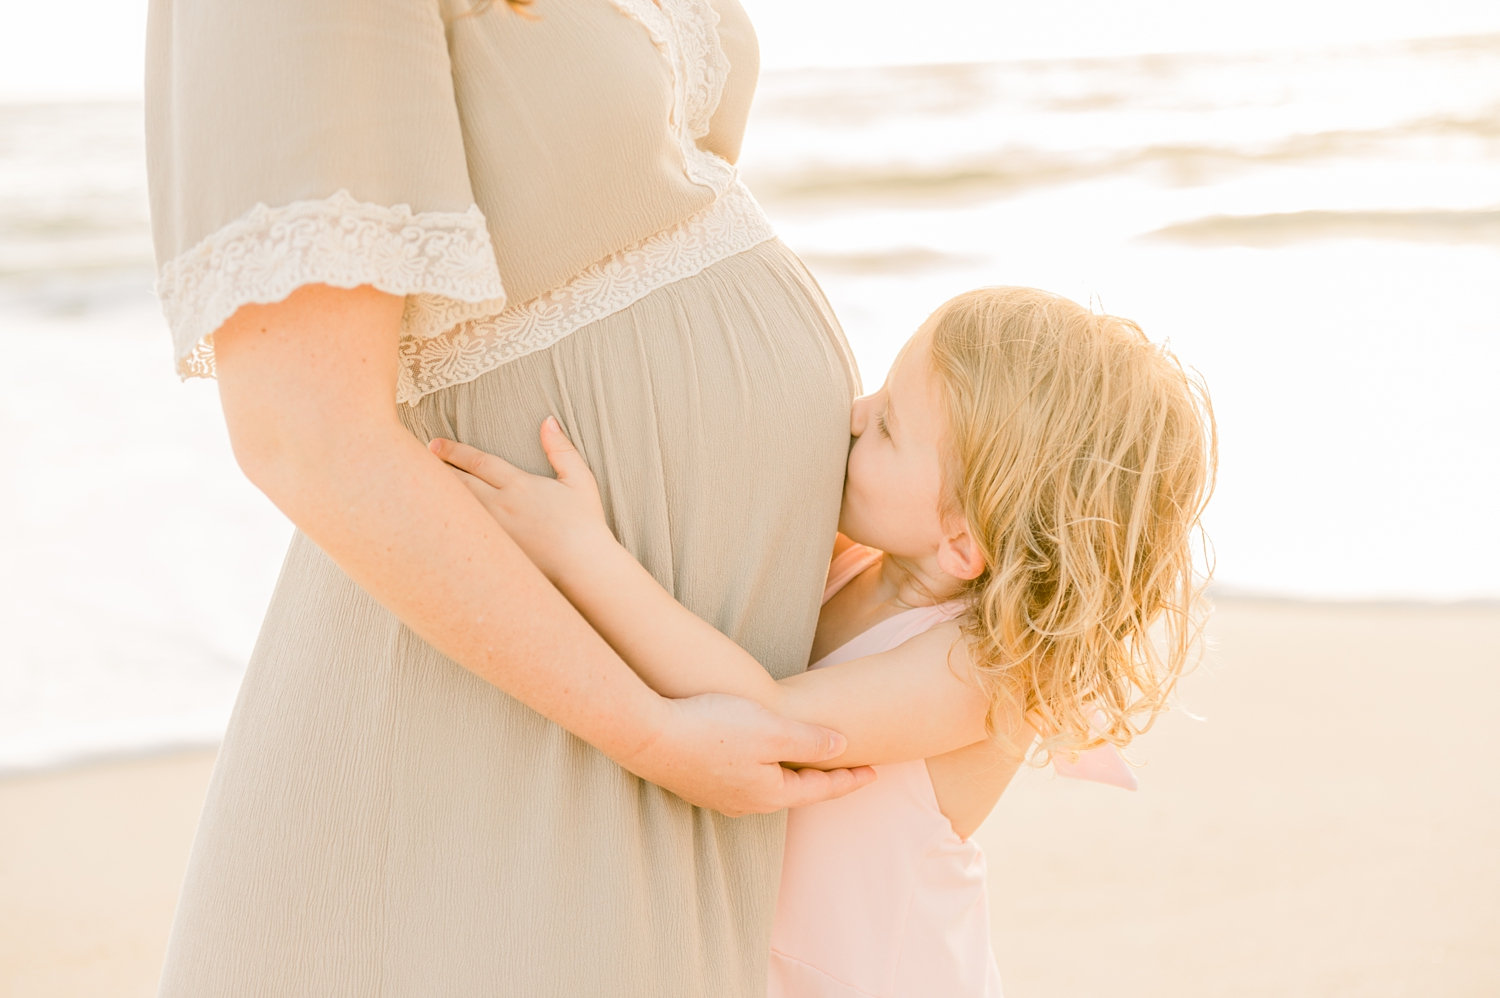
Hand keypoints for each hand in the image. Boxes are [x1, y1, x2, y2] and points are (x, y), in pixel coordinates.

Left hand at [429, 417, 610, 581]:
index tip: (435, 444)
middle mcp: (501, 507)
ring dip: (438, 496)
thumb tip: (548, 422)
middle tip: (417, 461)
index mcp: (519, 486)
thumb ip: (561, 449)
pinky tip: (435, 523)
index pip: (478, 462)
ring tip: (418, 487)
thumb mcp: (579, 481)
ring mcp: (494, 532)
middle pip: (458, 484)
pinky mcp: (494, 554)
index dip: (453, 451)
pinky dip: (447, 525)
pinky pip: (463, 535)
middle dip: (435, 470)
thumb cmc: (585, 524)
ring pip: (457, 509)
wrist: (584, 568)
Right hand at [621, 693, 877, 816]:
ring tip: (802, 761)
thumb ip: (810, 741)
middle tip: (845, 767)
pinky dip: (759, 769)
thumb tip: (843, 747)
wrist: (646, 734)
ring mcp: (718, 796)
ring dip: (788, 774)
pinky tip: (754, 756)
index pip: (821, 789)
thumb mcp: (771, 730)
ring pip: (766, 787)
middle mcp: (745, 803)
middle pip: (794, 791)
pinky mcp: (696, 783)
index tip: (875, 772)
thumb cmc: (711, 727)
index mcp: (770, 793)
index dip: (850, 779)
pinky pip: (741, 779)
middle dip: (819, 780)